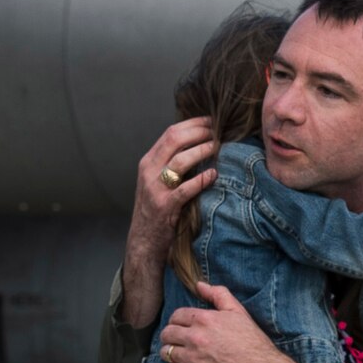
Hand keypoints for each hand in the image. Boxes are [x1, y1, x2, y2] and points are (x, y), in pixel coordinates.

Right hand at [119, 118, 218, 328]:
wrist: (143, 241)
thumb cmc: (156, 210)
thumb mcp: (158, 181)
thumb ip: (171, 163)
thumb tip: (199, 144)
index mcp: (148, 162)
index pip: (170, 133)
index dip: (192, 123)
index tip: (211, 121)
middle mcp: (149, 171)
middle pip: (174, 140)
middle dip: (199, 132)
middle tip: (218, 131)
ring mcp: (155, 189)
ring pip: (180, 161)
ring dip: (201, 151)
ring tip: (218, 148)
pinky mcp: (165, 206)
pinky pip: (185, 188)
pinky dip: (201, 179)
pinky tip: (213, 175)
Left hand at [157, 283, 297, 362]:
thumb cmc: (253, 343)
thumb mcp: (239, 312)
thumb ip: (218, 295)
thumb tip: (199, 285)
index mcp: (205, 319)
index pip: (176, 316)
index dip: (176, 322)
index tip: (180, 328)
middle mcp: (196, 337)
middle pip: (167, 334)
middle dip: (169, 337)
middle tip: (176, 343)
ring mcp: (194, 359)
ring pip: (166, 353)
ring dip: (168, 355)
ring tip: (176, 358)